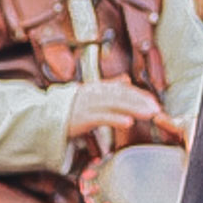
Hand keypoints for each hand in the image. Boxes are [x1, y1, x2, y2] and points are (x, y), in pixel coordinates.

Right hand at [66, 81, 180, 143]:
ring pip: (115, 104)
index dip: (140, 95)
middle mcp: (94, 93)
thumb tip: (126, 79)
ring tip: (149, 114)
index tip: (154, 102)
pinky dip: (116, 119)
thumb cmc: (71, 107)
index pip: (123, 89)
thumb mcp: (92, 94)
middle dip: (141, 102)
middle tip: (156, 109)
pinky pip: (101, 118)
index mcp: (98, 88)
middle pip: (122, 95)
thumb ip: (109, 87)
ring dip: (134, 109)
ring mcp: (88, 105)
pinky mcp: (82, 118)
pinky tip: (128, 122)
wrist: (45, 117)